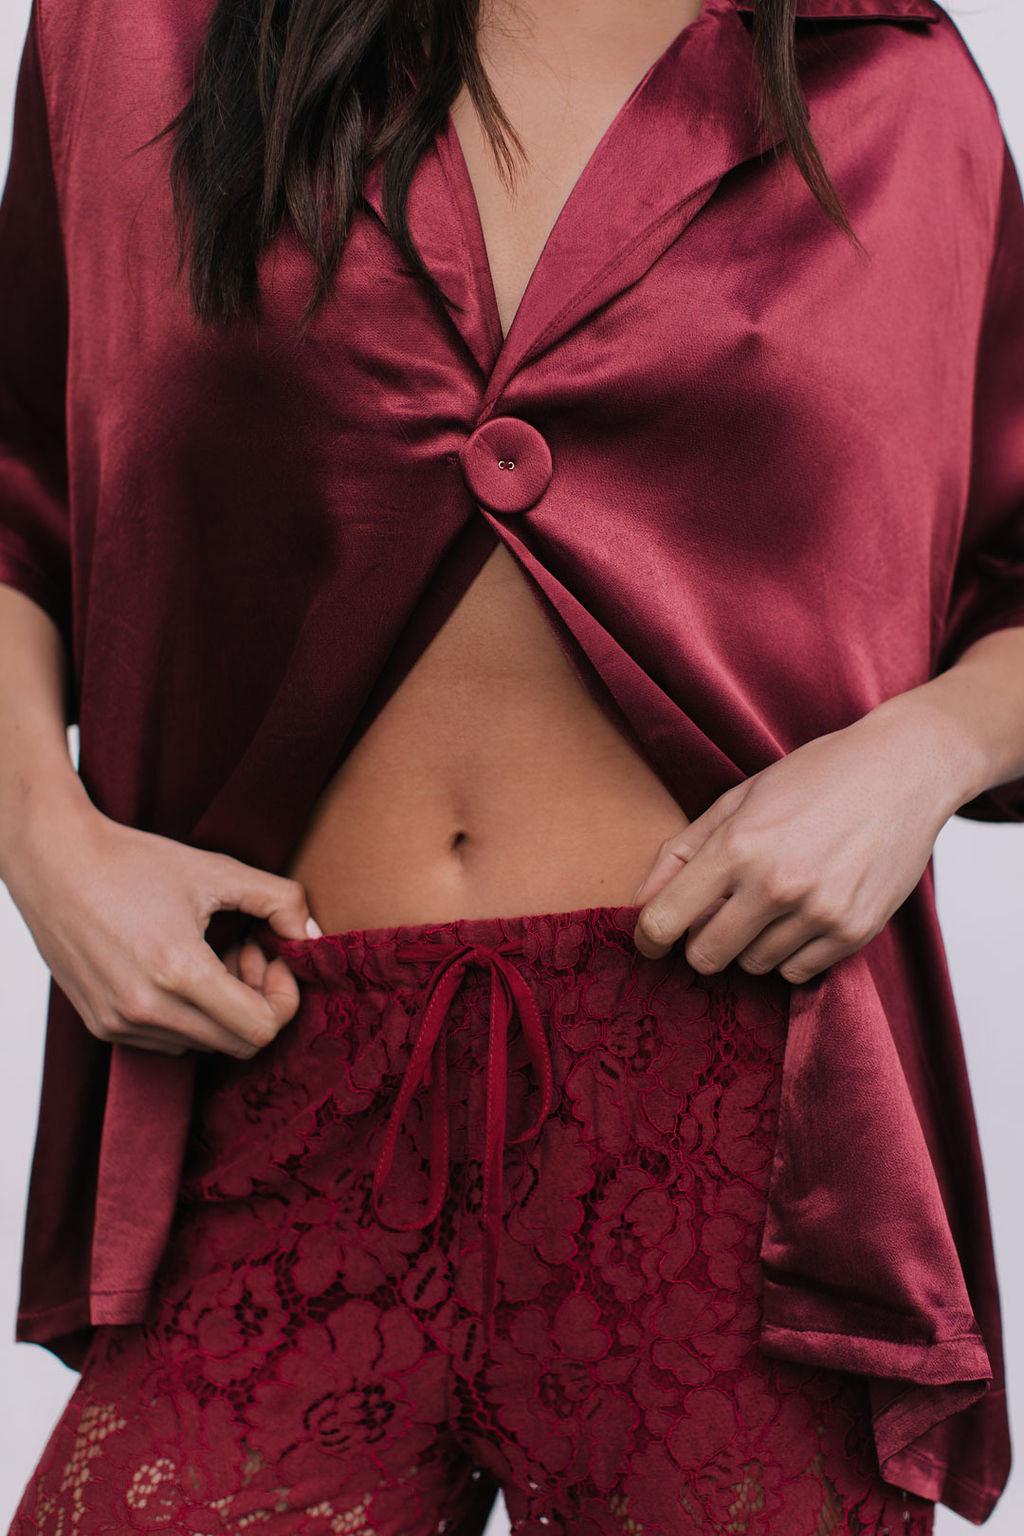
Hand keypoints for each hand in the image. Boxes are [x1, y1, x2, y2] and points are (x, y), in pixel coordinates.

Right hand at [8, 799, 321, 1058]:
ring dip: (221, 1009)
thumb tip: (314, 936)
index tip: (271, 956)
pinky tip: (177, 969)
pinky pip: (168, 1042)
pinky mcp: (102, 1026)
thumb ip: (278, 900)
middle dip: (257, 1001)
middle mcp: (145, 1009)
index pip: (261, 1030)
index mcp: (177, 971)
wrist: (53, 861)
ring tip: (209, 955)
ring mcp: (119, 1023)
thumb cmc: (132, 861)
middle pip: (239, 1045)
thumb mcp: (216, 870)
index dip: (283, 996)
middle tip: (244, 950)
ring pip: (204, 1046)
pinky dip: (188, 1015)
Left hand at [630, 707, 960, 982]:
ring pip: (753, 966)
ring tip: (775, 901)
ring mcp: (819, 912)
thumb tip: (641, 901)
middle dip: (702, 942)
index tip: (651, 941)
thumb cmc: (815, 778)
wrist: (904, 771)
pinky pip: (798, 972)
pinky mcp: (854, 931)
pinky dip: (792, 952)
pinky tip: (805, 913)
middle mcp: (776, 884)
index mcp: (738, 845)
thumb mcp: (739, 799)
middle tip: (719, 916)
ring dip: (752, 943)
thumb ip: (683, 850)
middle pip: (705, 956)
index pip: (666, 919)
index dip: (648, 937)